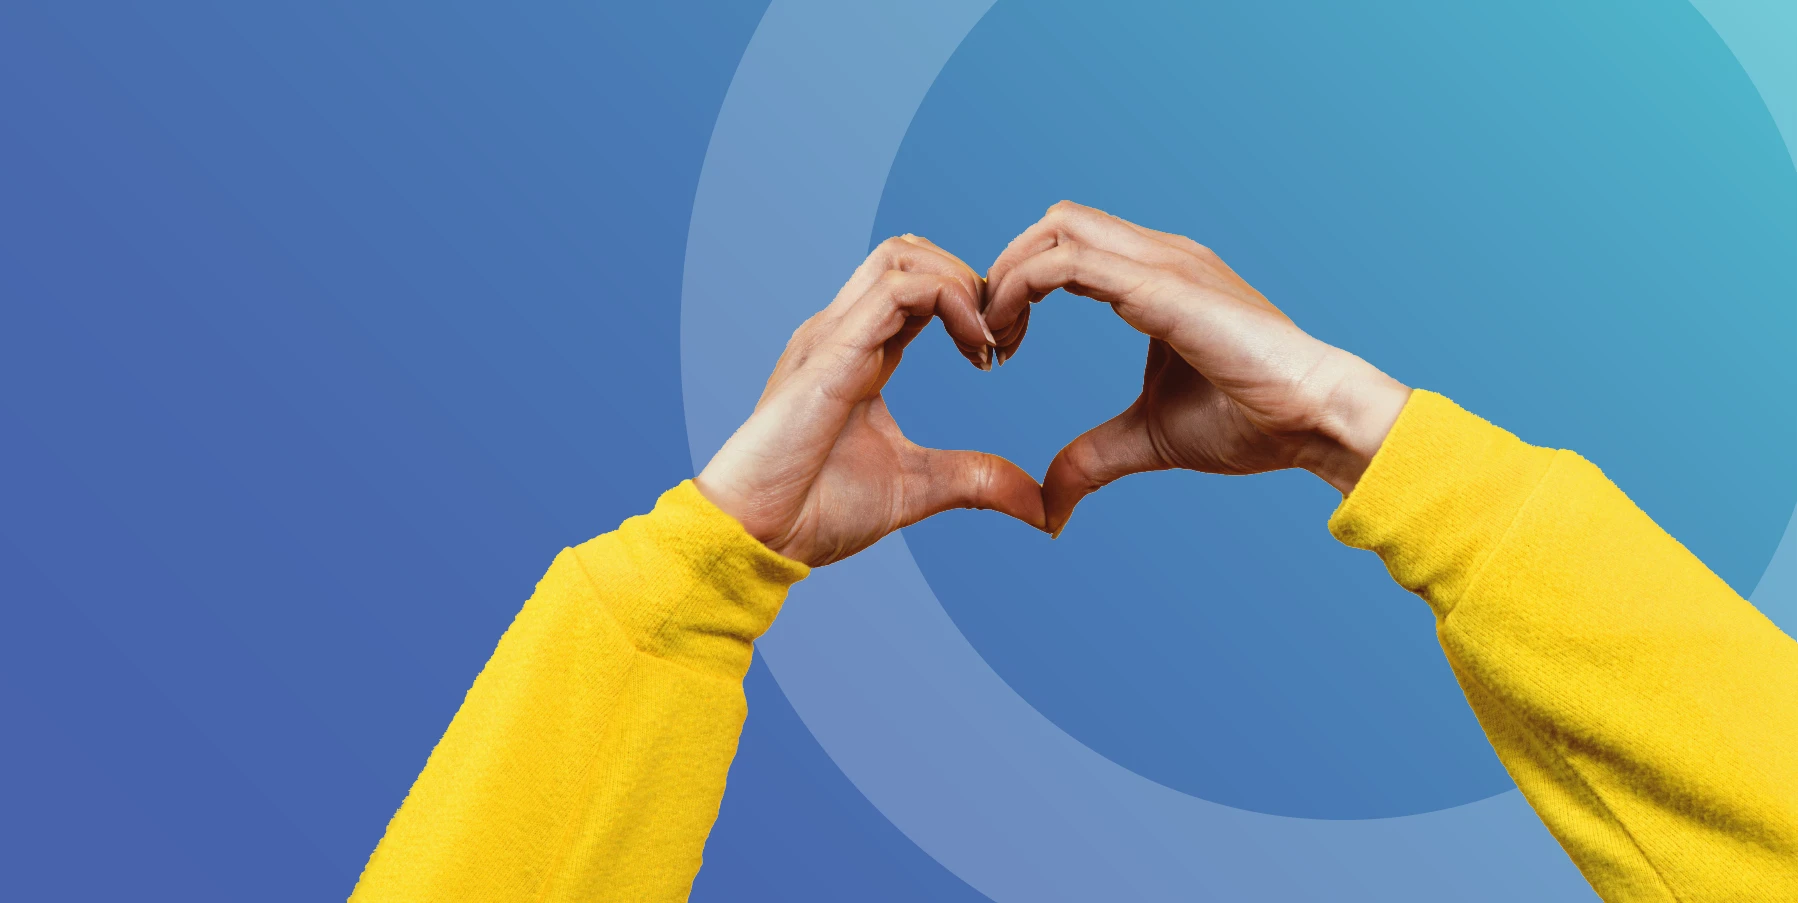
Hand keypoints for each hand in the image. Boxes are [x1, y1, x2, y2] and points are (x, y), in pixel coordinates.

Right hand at [696, 236, 1046, 565]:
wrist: (756, 535)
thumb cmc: (816, 511)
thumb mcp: (918, 489)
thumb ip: (976, 482)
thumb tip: (1040, 506)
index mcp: (860, 353)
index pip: (918, 287)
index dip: (970, 304)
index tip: (998, 357)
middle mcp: (843, 330)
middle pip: (911, 253)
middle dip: (971, 280)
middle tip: (1002, 340)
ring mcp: (832, 334)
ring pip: (903, 254)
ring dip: (961, 283)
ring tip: (987, 340)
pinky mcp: (830, 349)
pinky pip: (897, 288)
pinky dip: (948, 300)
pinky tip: (974, 348)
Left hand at [983, 201, 1411, 534]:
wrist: (1318, 421)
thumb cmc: (1252, 423)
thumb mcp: (1147, 439)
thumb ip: (1091, 458)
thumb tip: (1049, 506)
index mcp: (1156, 277)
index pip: (1066, 244)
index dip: (1018, 285)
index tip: (997, 349)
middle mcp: (1159, 255)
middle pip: (1053, 223)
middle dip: (1004, 272)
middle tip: (988, 344)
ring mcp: (1164, 262)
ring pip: (1055, 229)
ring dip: (1006, 279)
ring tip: (993, 344)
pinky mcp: (1163, 287)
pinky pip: (1069, 262)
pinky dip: (1023, 290)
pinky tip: (1010, 340)